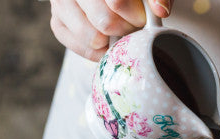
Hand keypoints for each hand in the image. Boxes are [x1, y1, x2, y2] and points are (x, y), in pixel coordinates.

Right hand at [49, 0, 172, 60]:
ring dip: (113, 41)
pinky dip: (100, 52)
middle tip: (132, 27)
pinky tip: (108, 42)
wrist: (111, 0)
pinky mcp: (57, 23)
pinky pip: (81, 48)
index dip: (134, 16)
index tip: (141, 19)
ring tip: (119, 32)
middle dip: (125, 30)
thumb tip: (161, 10)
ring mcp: (61, 3)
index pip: (116, 3)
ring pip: (92, 37)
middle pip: (105, 21)